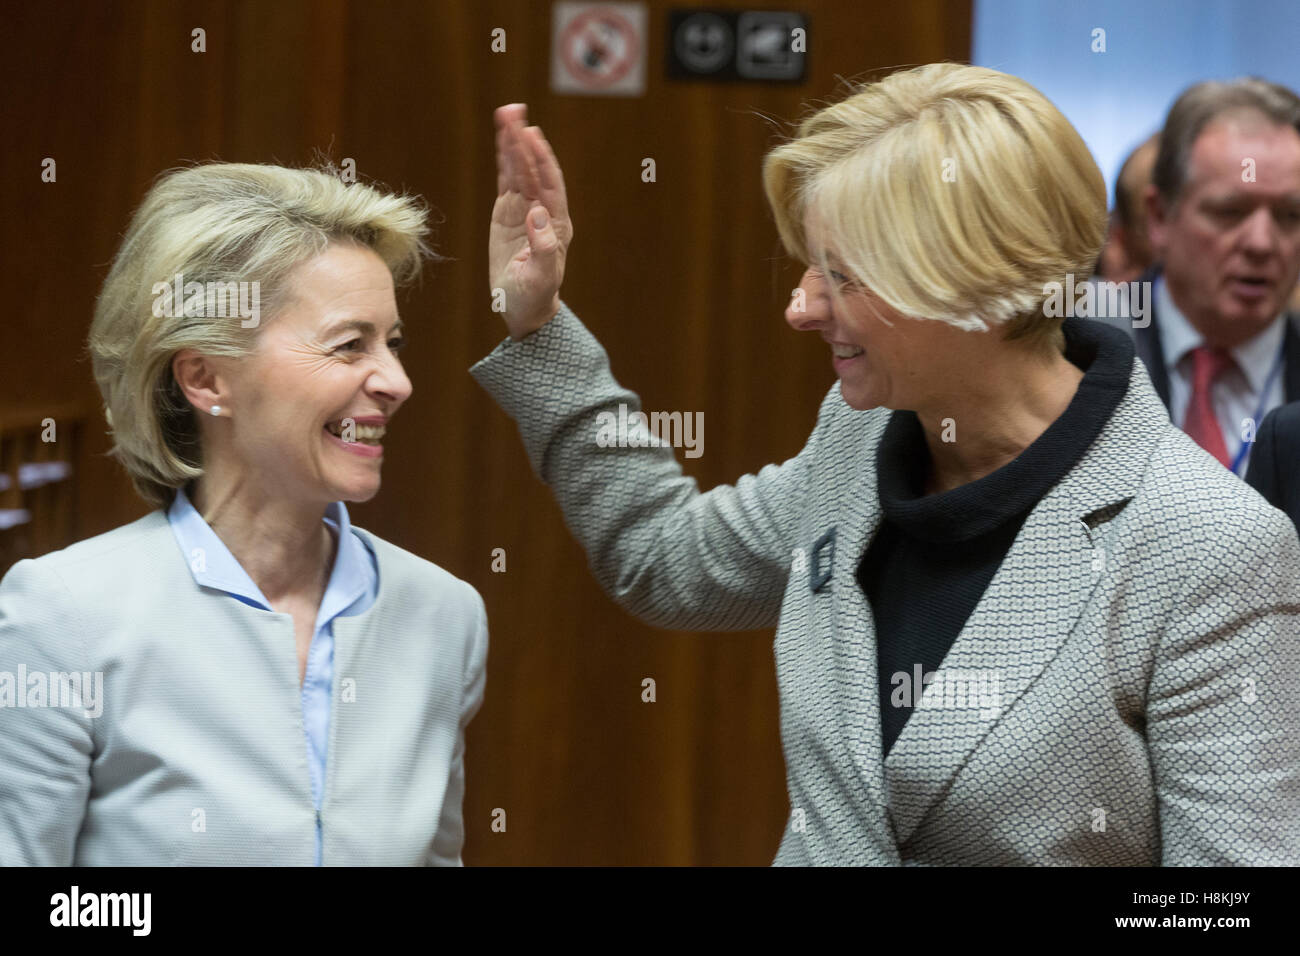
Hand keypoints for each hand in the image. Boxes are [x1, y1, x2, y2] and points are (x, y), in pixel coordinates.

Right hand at [490, 104, 573, 339]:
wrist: (525, 308)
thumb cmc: (534, 296)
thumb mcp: (539, 278)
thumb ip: (542, 248)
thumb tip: (536, 214)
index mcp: (555, 224)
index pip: (549, 184)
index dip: (540, 159)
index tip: (531, 135)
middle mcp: (543, 211)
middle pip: (533, 169)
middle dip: (523, 141)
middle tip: (513, 111)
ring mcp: (525, 210)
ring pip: (519, 170)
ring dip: (513, 143)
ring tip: (506, 114)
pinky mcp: (509, 213)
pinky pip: (507, 181)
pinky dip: (504, 160)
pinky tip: (502, 139)